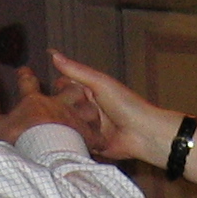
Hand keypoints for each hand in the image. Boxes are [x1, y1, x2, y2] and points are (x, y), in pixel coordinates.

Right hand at [0, 66, 92, 144]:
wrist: (53, 153)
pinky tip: (96, 138)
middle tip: (66, 86)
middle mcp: (59, 107)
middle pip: (67, 91)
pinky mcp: (89, 136)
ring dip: (85, 108)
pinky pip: (94, 133)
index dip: (25, 77)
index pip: (28, 84)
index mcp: (36, 102)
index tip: (24, 70)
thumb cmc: (24, 138)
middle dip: (67, 88)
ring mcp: (77, 120)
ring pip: (85, 107)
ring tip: (87, 109)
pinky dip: (95, 135)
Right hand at [48, 50, 175, 166]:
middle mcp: (87, 108)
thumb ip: (76, 70)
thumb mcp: (100, 83)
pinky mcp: (90, 143)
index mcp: (89, 91)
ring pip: (67, 125)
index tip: (53, 91)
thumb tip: (53, 54)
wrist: (143, 134)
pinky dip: (75, 140)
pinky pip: (75, 141)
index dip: (58, 89)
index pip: (64, 86)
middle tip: (61, 111)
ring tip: (71, 125)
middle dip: (61, 109)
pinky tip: (73, 138)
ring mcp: (88, 126)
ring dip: (68, 125)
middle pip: (63, 106)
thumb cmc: (127, 105)